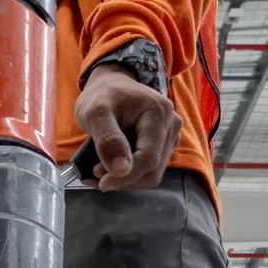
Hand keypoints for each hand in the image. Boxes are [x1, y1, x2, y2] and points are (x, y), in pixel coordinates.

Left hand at [73, 65, 180, 191]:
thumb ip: (107, 139)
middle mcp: (172, 125)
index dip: (125, 177)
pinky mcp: (164, 146)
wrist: (110, 86)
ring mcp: (170, 137)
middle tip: (95, 174)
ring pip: (152, 175)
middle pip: (153, 171)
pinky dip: (129, 176)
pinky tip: (109, 169)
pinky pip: (149, 170)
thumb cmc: (102, 95)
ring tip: (99, 171)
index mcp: (159, 113)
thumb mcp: (95, 112)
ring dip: (125, 180)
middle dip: (124, 179)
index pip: (148, 158)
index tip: (101, 182)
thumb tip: (121, 170)